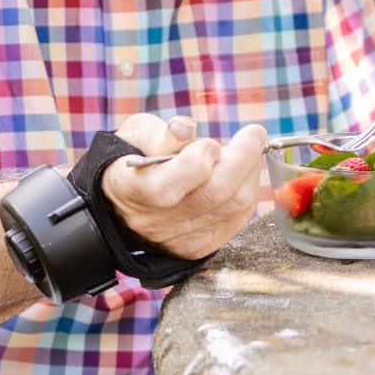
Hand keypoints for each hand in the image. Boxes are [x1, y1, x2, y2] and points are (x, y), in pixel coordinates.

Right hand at [100, 113, 266, 261]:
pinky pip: (237, 218)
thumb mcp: (134, 136)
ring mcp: (180, 239)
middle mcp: (155, 221)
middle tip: (253, 134)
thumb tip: (187, 127)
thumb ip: (161, 133)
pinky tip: (239, 175)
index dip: (199, 158)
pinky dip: (246, 191)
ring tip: (244, 152)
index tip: (211, 141)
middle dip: (243, 159)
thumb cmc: (131, 159)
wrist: (122, 205)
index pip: (170, 184)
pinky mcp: (199, 247)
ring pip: (233, 206)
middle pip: (214, 194)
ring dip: (248, 174)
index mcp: (131, 189)